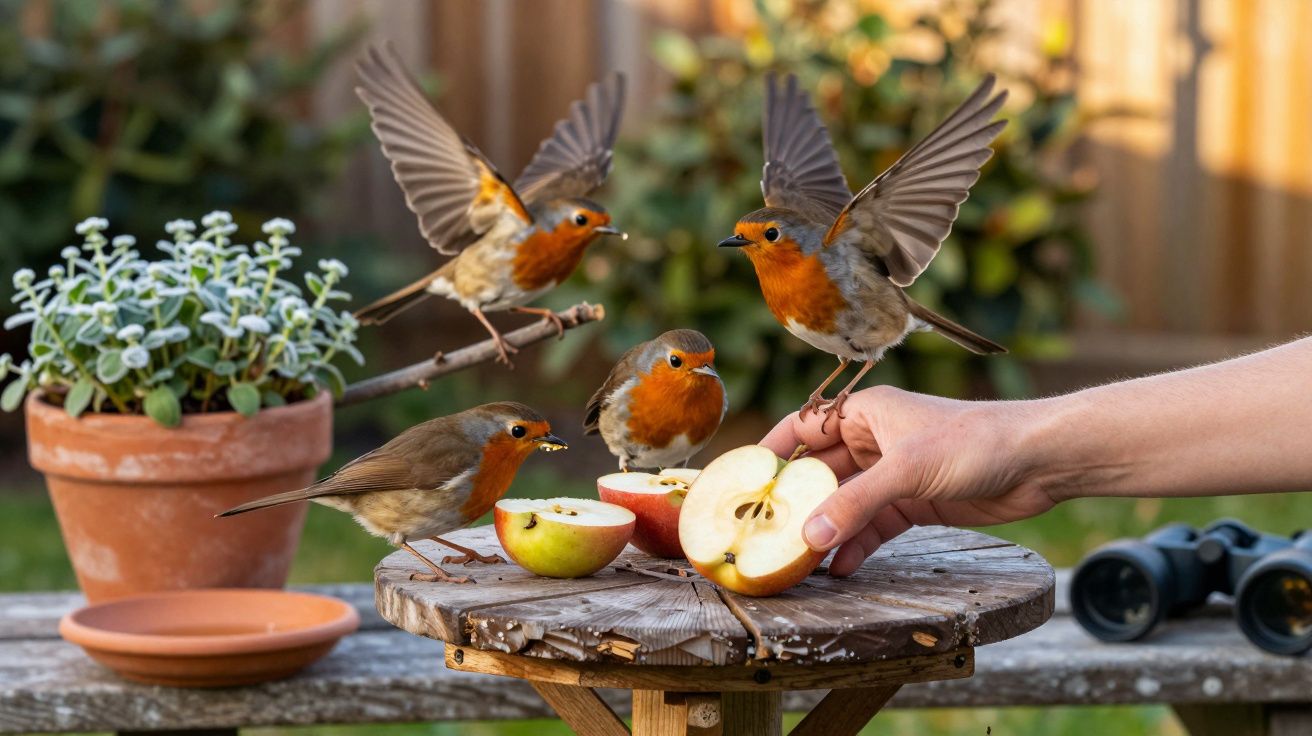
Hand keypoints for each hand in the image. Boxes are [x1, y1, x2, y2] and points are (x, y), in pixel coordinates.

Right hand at [759, 386, 1058, 575]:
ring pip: (845, 503)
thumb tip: (809, 537)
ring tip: (798, 560)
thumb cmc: (974, 442)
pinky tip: (840, 566)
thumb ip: (856, 504)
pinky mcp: (914, 502)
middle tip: (764, 532)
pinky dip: (856, 544)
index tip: (741, 483)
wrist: (1037, 461)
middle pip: (819, 472)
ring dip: (824, 529)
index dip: (770, 453)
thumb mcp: (905, 471)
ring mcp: (893, 473)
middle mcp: (873, 439)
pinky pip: (873, 524)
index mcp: (863, 412)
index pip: (802, 428)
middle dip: (794, 502)